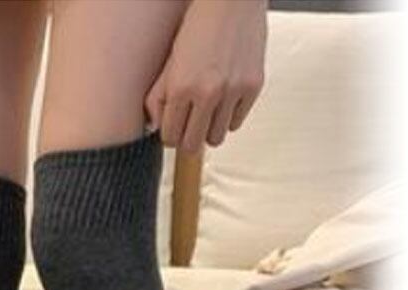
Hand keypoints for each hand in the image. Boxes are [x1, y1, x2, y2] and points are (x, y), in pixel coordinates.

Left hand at [145, 0, 266, 153]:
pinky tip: (224, 99)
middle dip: (187, 138)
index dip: (170, 135)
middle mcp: (208, 92)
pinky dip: (229, 117)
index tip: (173, 127)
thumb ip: (158, 96)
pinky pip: (236, 123)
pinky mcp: (253, 87)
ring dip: (209, 129)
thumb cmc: (199, 25)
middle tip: (188, 126)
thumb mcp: (169, 61)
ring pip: (216, 138)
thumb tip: (155, 127)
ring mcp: (233, 91)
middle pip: (193, 145)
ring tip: (207, 110)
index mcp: (182, 87)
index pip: (170, 137)